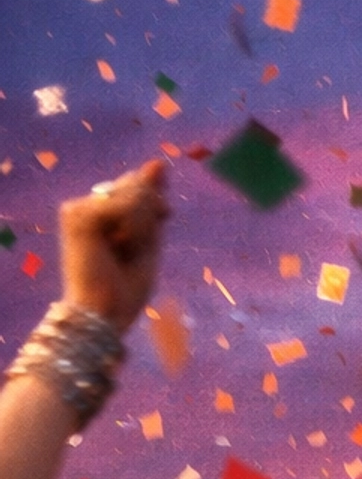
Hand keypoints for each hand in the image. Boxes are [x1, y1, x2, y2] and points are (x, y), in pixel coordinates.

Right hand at [60, 161, 169, 333]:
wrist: (103, 315)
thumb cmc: (124, 291)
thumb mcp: (149, 243)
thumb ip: (152, 204)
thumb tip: (158, 162)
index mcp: (99, 215)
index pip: (135, 186)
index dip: (154, 198)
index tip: (166, 213)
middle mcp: (84, 207)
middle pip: (135, 185)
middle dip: (148, 218)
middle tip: (131, 251)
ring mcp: (78, 209)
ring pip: (133, 194)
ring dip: (143, 228)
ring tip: (124, 253)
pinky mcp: (77, 214)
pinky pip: (124, 205)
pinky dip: (134, 229)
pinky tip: (119, 247)